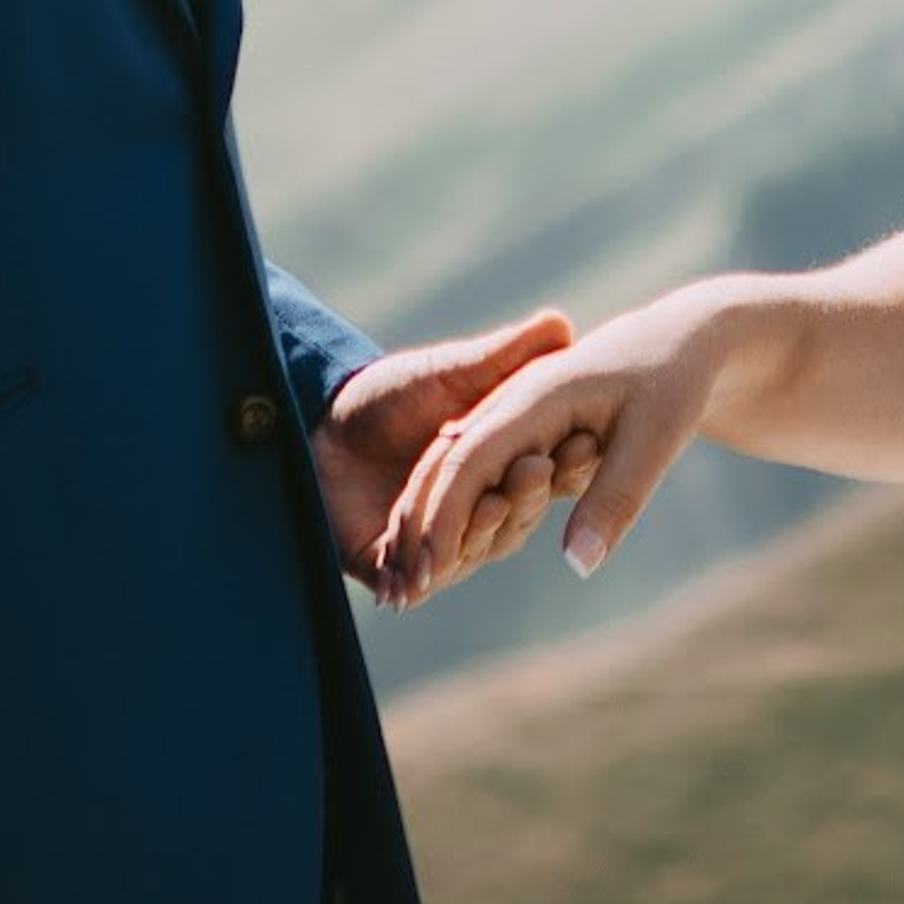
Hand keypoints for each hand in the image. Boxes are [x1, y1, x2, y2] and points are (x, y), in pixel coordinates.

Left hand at [312, 310, 596, 592]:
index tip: (584, 439)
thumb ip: (505, 355)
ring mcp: (435, 542)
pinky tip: (431, 569)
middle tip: (538, 466)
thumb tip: (560, 325)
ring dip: (487, 530)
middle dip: (528, 495)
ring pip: (473, 550)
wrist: (318, 420)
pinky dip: (422, 576)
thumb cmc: (392, 392)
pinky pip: (412, 579)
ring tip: (493, 503)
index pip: (546, 475)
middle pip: (515, 516)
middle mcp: (477, 512)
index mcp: (502, 470)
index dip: (566, 462)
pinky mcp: (387, 564)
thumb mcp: (453, 370)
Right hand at [375, 290, 739, 603]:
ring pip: (454, 468)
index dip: (445, 518)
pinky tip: (438, 552)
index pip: (472, 461)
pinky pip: (476, 465)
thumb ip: (613, 498)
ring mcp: (512, 411)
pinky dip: (451, 506)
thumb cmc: (673, 384)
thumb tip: (578, 565)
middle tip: (398, 593)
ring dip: (426, 521)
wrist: (680, 340)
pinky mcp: (520, 425)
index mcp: (536, 397)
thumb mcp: (655, 439)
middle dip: (419, 528)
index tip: (426, 574)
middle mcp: (512, 403)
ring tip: (405, 582)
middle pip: (447, 467)